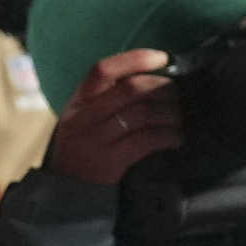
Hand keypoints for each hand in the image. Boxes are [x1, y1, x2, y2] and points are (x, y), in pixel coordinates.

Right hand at [43, 48, 181, 186]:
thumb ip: (110, 97)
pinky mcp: (109, 161)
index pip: (103, 70)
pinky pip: (147, 141)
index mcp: (79, 100)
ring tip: (180, 118)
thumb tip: (155, 78)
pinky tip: (176, 138)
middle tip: (179, 95)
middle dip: (163, 89)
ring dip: (171, 114)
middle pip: (131, 90)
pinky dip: (168, 136)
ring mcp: (96, 139)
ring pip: (143, 114)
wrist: (65, 188)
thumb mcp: (85, 116)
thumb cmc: (84, 145)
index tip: (163, 57)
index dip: (136, 59)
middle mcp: (84, 116)